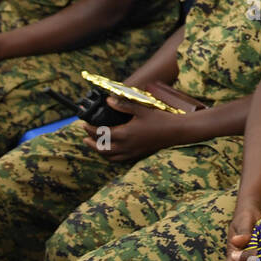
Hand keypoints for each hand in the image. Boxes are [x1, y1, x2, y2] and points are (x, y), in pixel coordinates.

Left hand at [80, 85, 205, 161]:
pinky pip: (119, 160)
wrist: (176, 132)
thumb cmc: (160, 119)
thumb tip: (108, 100)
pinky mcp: (137, 155)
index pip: (101, 134)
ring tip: (94, 145)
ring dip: (99, 151)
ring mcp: (132, 152)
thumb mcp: (141, 109)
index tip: (84, 124)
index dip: (90, 130)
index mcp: (125, 133)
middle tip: (85, 136)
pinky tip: (110, 151)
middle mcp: (126, 146)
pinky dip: (110, 157)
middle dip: (91, 142)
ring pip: (109, 156)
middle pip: (101, 148)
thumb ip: (123, 105)